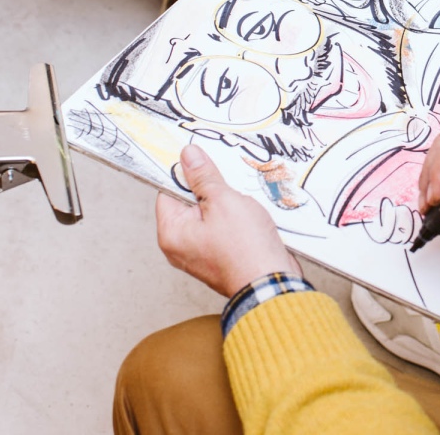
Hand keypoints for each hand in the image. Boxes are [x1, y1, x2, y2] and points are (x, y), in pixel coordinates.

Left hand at [156, 144, 300, 296]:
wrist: (271, 283)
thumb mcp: (223, 201)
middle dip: (211, 188)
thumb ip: (204, 176)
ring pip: (210, 214)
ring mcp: (201, 253)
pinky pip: (223, 228)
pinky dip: (235, 219)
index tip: (202, 160)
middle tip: (228, 184)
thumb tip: (189, 156)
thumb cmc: (245, 250)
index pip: (168, 190)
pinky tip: (250, 217)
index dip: (186, 172)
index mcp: (172, 232)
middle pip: (190, 202)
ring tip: (242, 204)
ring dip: (227, 203)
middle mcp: (181, 246)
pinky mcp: (220, 256)